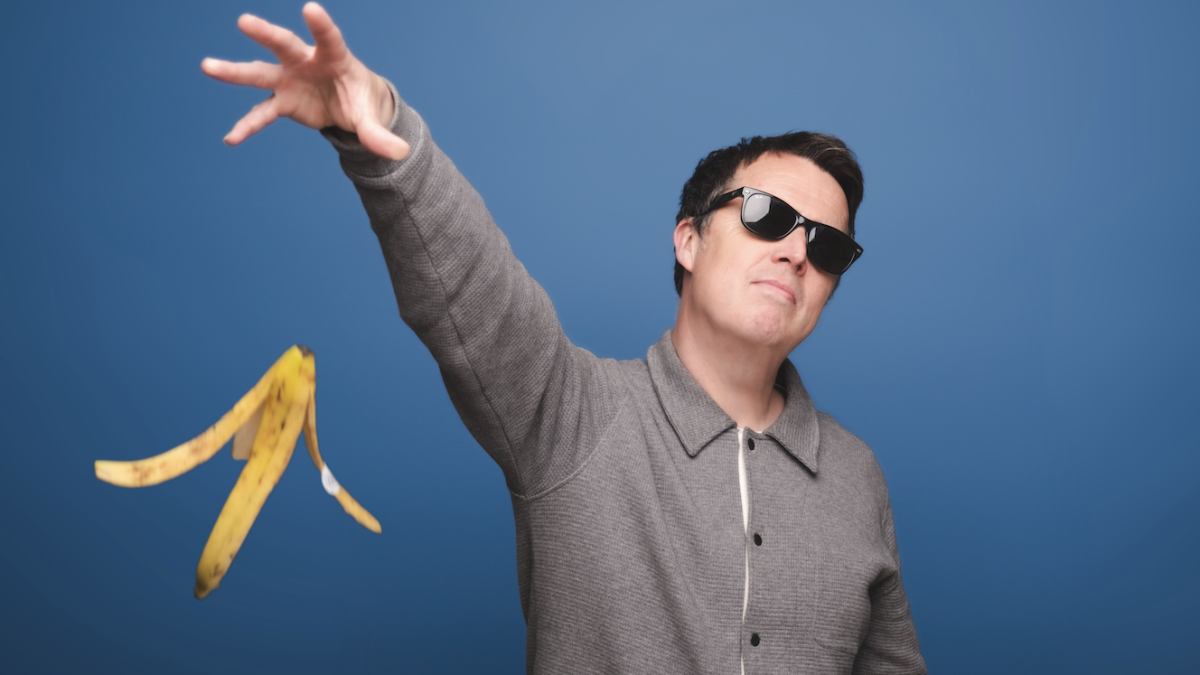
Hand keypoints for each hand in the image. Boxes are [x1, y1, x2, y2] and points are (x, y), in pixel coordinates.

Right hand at [201, 2, 408, 159]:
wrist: (350, 106)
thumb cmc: (362, 100)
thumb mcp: (372, 117)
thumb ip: (380, 135)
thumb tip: (400, 153)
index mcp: (335, 58)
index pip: (329, 38)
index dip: (321, 25)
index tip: (310, 9)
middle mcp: (307, 62)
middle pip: (284, 45)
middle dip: (266, 33)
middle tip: (244, 21)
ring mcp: (290, 80)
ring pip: (260, 73)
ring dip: (235, 71)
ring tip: (207, 66)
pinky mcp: (282, 100)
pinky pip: (261, 113)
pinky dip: (248, 126)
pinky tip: (231, 139)